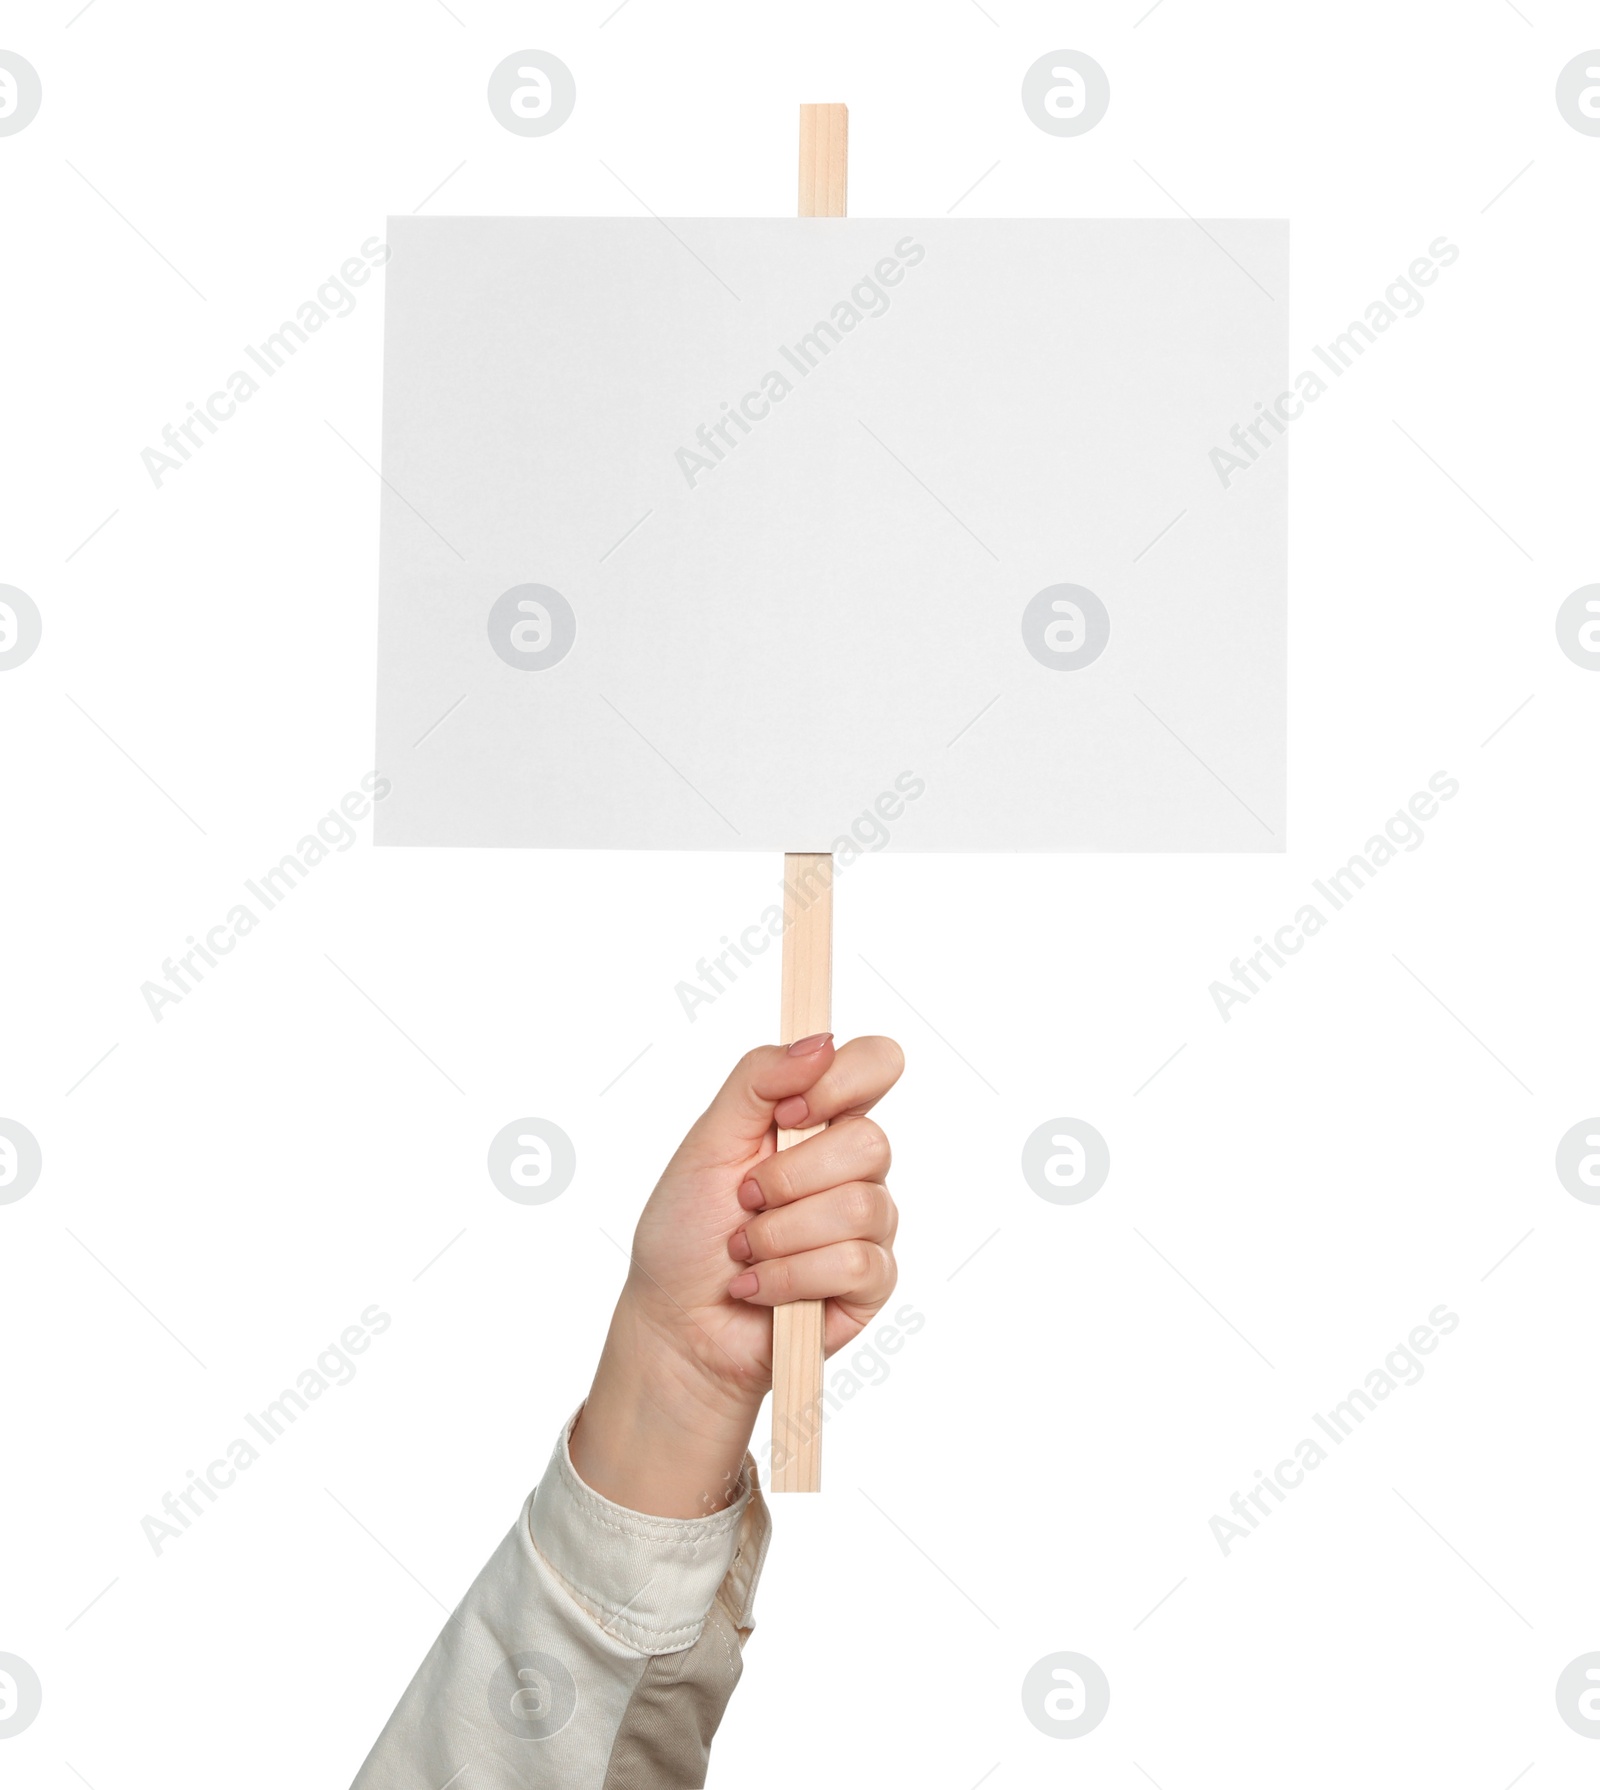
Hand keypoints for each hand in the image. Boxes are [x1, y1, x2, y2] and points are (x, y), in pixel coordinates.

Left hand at [569, 1033, 903, 1515]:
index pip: (876, 1064)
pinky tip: (759, 1287)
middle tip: (745, 1200)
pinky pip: (854, 1263)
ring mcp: (867, 1225)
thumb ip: (757, 1079)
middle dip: (788, 1177)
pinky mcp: (870, 1284)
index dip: (841, 1081)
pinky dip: (790, 1277)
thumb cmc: (686, 1232)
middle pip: (870, 1140)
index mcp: (817, 1119)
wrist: (676, 1324)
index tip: (787, 1112)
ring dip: (779, 1235)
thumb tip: (820, 1040)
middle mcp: (851, 1166)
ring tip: (745, 1251)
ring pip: (859, 1205)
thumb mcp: (707, 1141)